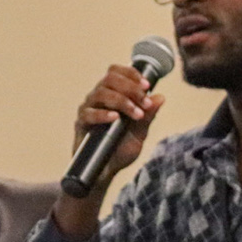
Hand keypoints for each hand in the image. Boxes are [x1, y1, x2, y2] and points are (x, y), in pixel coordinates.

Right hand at [75, 65, 165, 181]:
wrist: (108, 169)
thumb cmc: (121, 148)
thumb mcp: (140, 132)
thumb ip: (148, 115)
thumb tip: (160, 98)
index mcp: (112, 94)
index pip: (116, 72)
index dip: (131, 74)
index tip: (147, 85)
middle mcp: (98, 97)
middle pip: (109, 78)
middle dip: (131, 87)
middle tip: (145, 102)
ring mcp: (88, 109)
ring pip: (101, 93)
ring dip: (122, 101)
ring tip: (137, 114)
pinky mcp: (81, 123)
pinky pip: (89, 113)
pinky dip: (103, 114)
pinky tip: (115, 118)